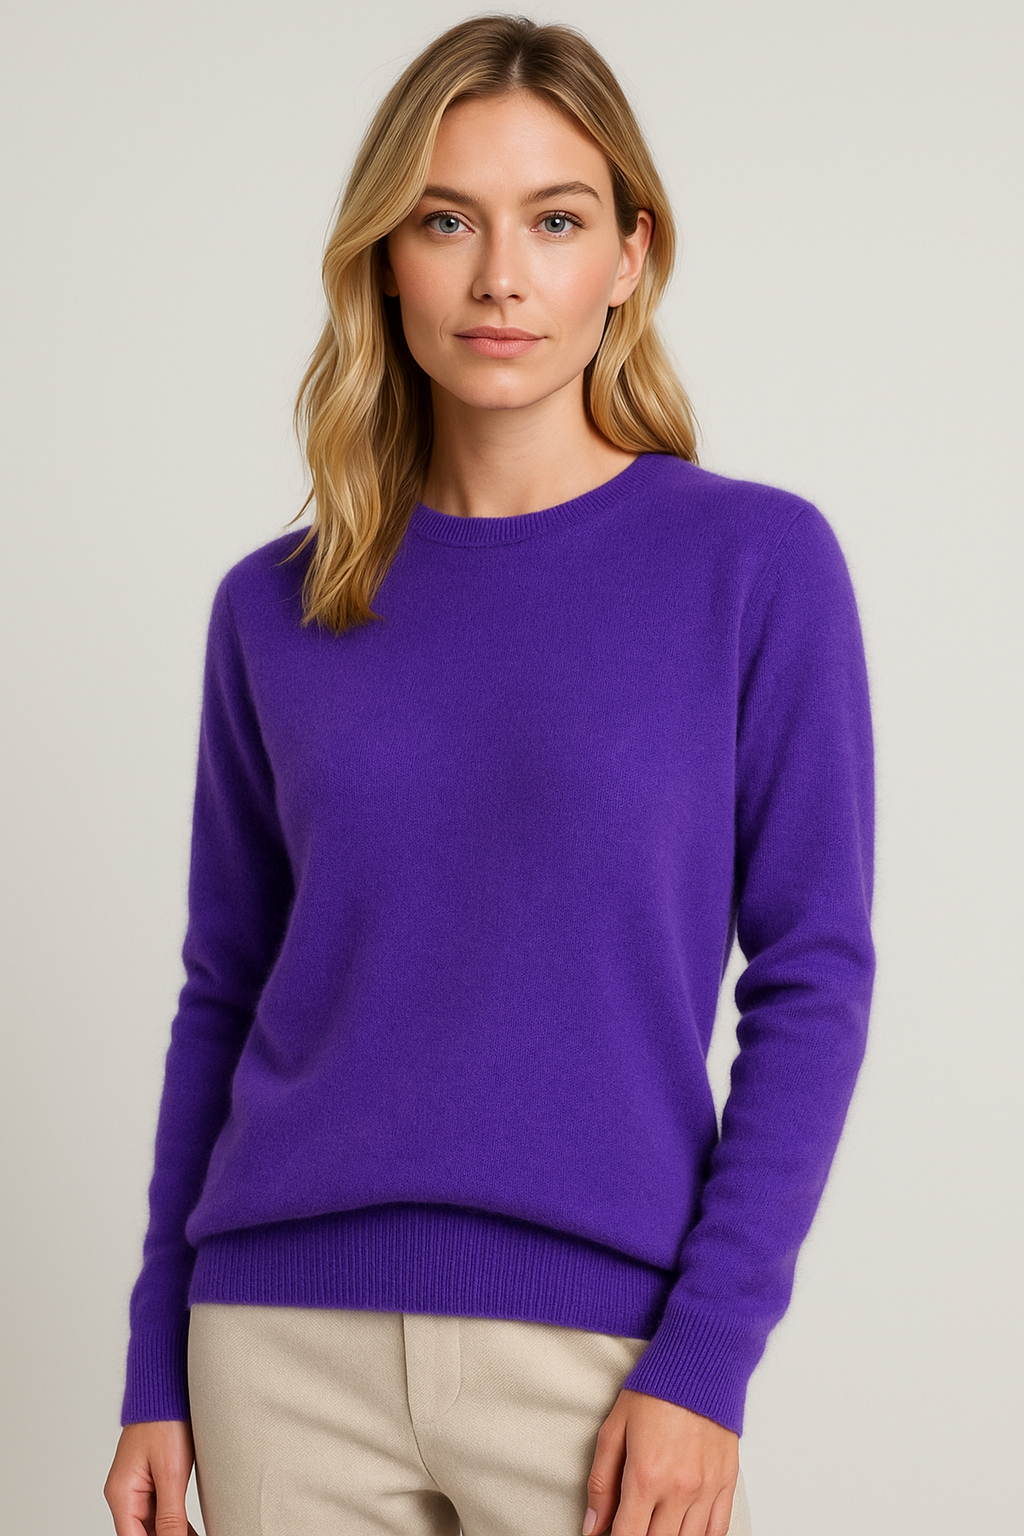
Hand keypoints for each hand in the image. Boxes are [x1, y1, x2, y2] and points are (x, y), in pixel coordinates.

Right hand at [103, 1420, 200, 1535]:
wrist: (167, 1387)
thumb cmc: (164, 1420)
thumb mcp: (171, 1472)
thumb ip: (170, 1514)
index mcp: (122, 1494)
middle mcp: (125, 1494)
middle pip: (143, 1534)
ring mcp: (138, 1488)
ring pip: (153, 1526)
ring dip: (173, 1533)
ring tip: (196, 1535)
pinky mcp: (152, 1480)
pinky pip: (161, 1511)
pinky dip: (175, 1523)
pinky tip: (191, 1531)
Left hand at [582, 1387, 738, 1535]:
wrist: (697, 1363)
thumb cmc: (654, 1391)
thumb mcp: (614, 1429)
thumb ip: (601, 1482)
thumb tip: (592, 1525)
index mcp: (646, 1476)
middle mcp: (679, 1488)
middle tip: (634, 1523)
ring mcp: (707, 1488)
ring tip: (656, 1524)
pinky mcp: (727, 1481)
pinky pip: (718, 1529)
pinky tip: (686, 1530)